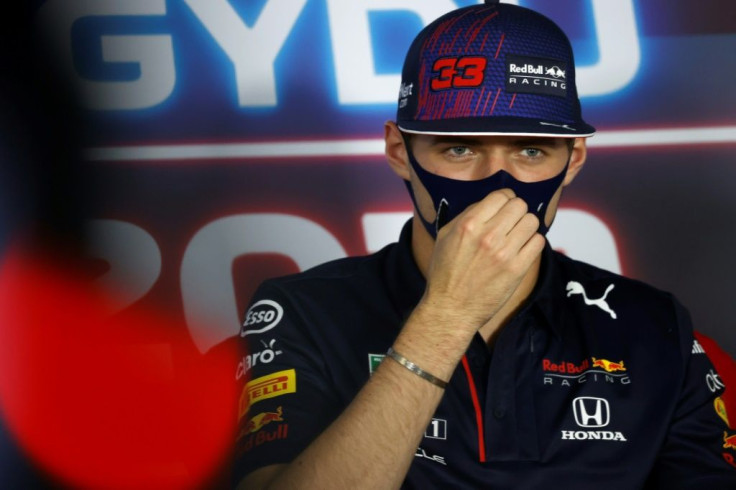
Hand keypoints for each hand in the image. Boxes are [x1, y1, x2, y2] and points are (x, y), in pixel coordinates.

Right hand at [420, 188, 544, 337]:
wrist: (451, 308)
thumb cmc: (445, 272)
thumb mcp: (445, 236)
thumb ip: (466, 215)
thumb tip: (489, 203)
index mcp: (469, 224)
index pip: (501, 195)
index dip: (505, 199)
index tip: (503, 208)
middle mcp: (488, 236)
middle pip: (520, 205)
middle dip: (516, 212)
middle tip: (510, 223)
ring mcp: (504, 253)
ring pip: (532, 221)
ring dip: (526, 227)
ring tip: (516, 236)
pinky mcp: (517, 269)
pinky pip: (538, 242)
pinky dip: (532, 243)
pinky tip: (521, 249)